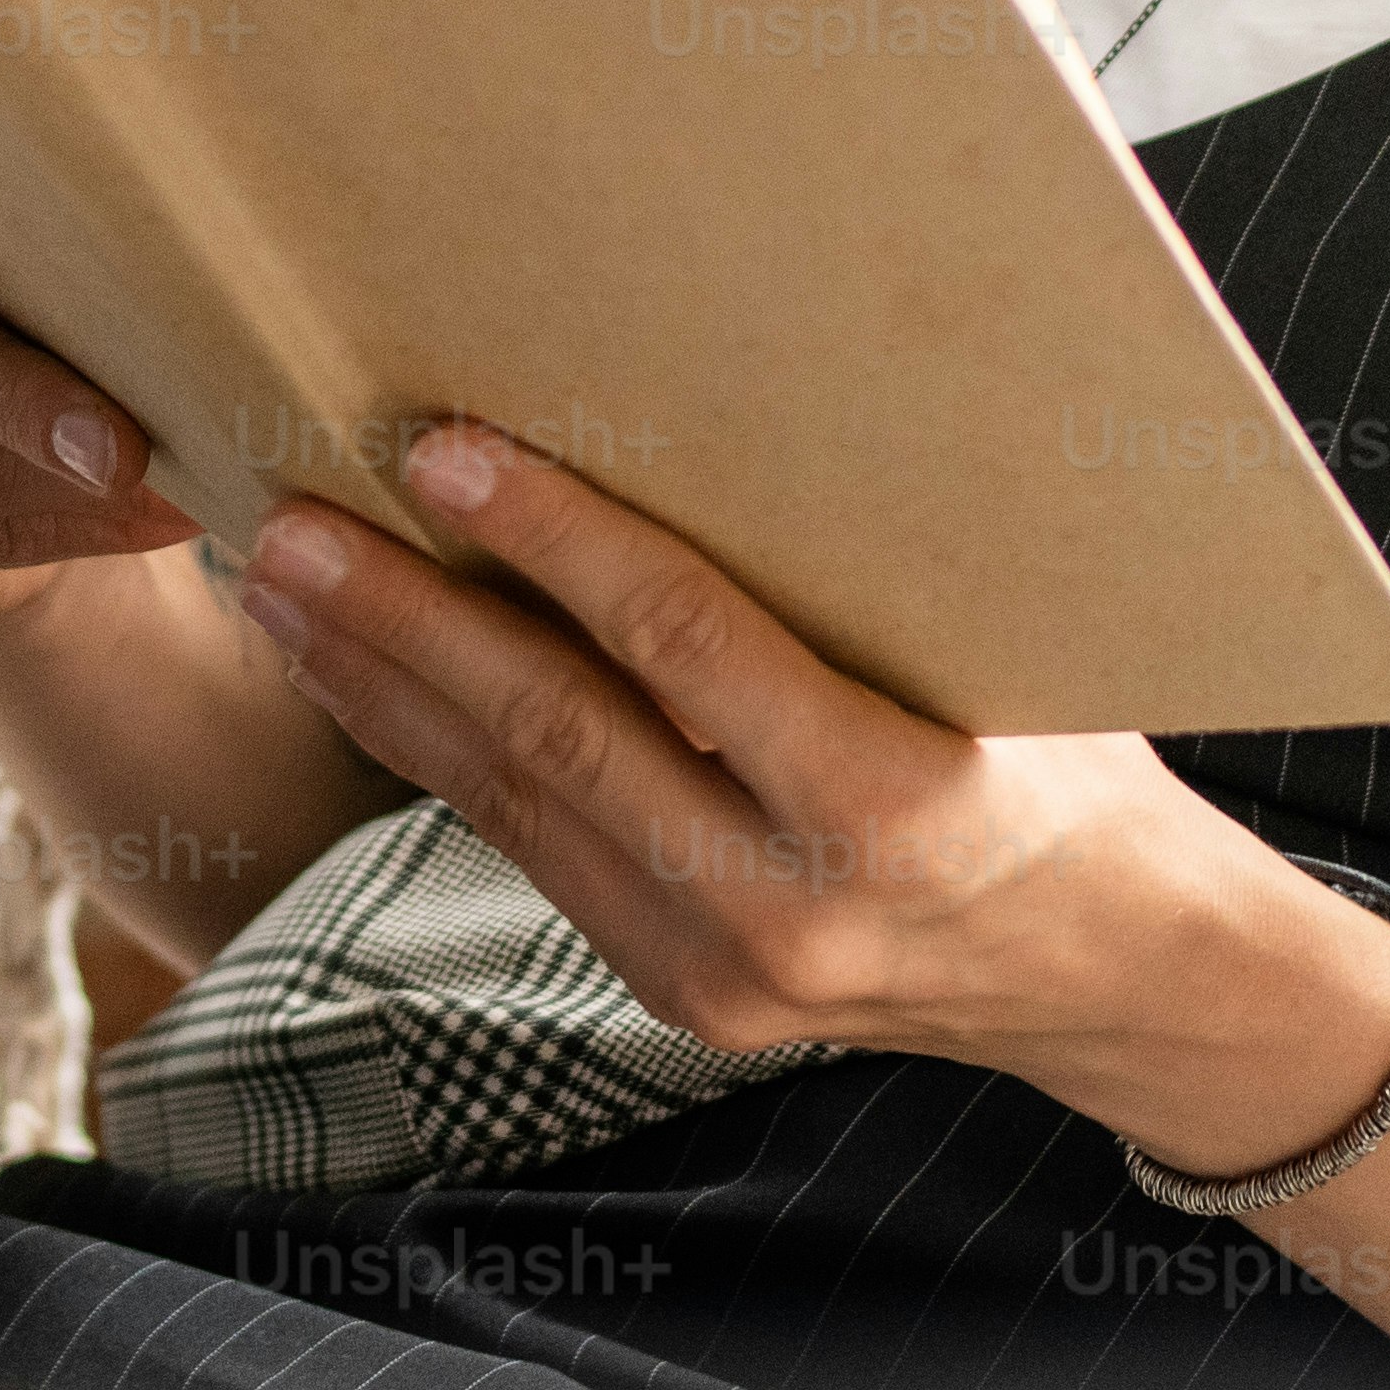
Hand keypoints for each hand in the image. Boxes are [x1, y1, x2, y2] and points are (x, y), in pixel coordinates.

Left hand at [220, 420, 1389, 1141]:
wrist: (1114, 978)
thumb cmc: (1076, 766)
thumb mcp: (1005, 656)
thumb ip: (856, 574)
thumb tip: (713, 395)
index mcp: (889, 807)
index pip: (682, 650)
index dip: (554, 543)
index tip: (443, 453)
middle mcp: (787, 907)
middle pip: (553, 735)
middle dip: (400, 621)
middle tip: (281, 520)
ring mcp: (716, 971)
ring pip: (512, 801)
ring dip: (378, 686)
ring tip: (275, 583)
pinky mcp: (672, 994)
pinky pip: (530, 849)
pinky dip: (433, 753)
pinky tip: (360, 674)